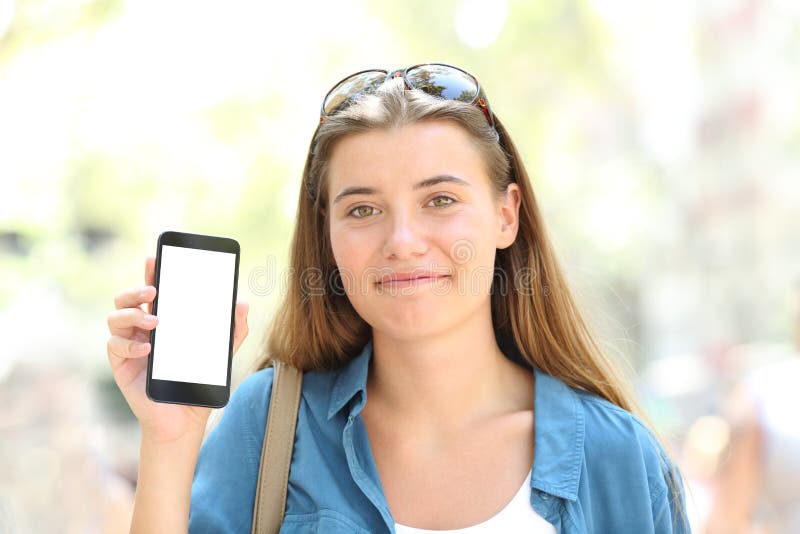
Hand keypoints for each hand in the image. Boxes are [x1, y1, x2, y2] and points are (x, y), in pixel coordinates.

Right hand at [106, 256, 248, 442]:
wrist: (185, 419)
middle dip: (135, 289)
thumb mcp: (221, 354)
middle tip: (153, 290)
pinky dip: (130, 344)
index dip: (150, 272)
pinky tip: (147, 348)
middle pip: (126, 298)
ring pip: (114, 317)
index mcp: (163, 319)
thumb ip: (233, 330)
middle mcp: (141, 328)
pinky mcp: (121, 365)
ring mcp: (129, 345)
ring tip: (156, 321)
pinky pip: (114, 346)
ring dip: (132, 314)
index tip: (154, 258)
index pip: (152, 290)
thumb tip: (242, 304)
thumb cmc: (198, 382)